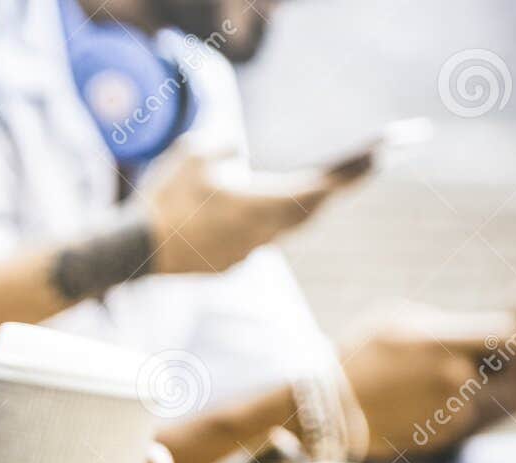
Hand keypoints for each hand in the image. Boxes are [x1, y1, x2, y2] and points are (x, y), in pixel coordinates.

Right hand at [140, 144, 363, 275]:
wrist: (136, 249)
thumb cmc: (167, 197)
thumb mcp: (195, 151)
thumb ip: (226, 144)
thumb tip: (237, 152)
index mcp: (261, 204)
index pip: (319, 187)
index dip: (351, 172)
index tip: (379, 156)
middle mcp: (263, 234)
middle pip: (310, 210)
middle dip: (337, 187)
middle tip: (365, 165)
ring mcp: (247, 254)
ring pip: (283, 226)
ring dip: (301, 205)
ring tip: (322, 186)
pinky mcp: (230, 265)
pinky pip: (254, 239)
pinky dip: (262, 222)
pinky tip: (253, 211)